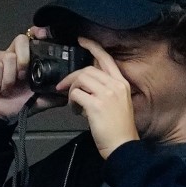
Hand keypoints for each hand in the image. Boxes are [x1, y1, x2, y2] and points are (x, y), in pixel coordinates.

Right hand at [0, 26, 63, 120]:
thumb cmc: (12, 106)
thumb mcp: (37, 103)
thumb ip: (52, 97)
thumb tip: (68, 92)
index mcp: (26, 62)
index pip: (33, 40)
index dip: (38, 34)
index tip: (42, 35)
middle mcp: (12, 56)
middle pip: (21, 40)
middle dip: (24, 59)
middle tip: (22, 77)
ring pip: (8, 56)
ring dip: (9, 77)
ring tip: (6, 89)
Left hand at [58, 37, 140, 159]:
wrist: (122, 146)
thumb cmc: (118, 130)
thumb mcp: (117, 104)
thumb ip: (104, 91)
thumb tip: (84, 86)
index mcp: (122, 84)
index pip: (106, 59)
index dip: (93, 47)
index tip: (82, 40)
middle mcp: (116, 85)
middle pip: (88, 69)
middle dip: (72, 77)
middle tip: (62, 87)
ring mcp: (107, 94)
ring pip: (80, 80)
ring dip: (71, 91)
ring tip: (73, 104)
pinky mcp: (96, 105)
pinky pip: (76, 95)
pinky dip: (71, 102)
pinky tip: (76, 111)